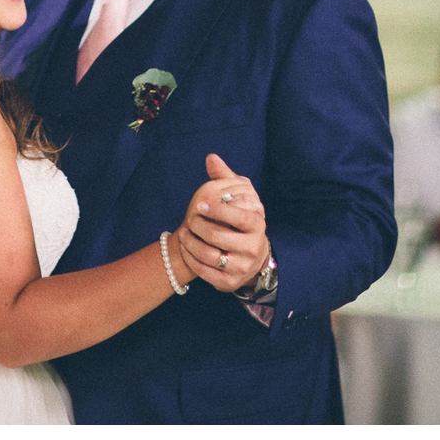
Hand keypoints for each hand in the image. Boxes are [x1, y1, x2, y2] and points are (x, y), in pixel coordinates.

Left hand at [174, 154, 269, 292]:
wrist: (250, 257)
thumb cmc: (239, 222)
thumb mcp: (237, 198)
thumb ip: (225, 178)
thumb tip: (211, 157)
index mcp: (256, 225)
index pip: (239, 216)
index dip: (218, 209)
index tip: (200, 203)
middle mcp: (253, 248)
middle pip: (218, 235)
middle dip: (198, 225)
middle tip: (189, 218)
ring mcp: (242, 267)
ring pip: (209, 255)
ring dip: (190, 242)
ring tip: (182, 232)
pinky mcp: (229, 282)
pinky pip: (204, 271)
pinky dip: (190, 258)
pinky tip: (185, 247)